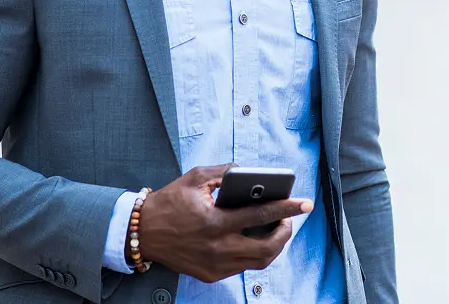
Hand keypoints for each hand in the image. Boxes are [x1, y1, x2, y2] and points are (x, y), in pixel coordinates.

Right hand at [137, 164, 312, 283]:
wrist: (144, 232)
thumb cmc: (170, 201)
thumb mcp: (196, 178)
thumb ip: (225, 172)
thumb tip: (248, 173)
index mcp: (215, 222)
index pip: (261, 215)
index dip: (286, 208)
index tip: (304, 203)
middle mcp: (218, 248)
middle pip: (267, 248)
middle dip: (285, 233)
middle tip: (290, 219)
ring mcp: (216, 265)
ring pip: (258, 262)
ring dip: (273, 245)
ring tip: (277, 228)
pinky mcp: (211, 275)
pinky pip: (243, 267)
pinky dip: (254, 252)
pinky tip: (255, 237)